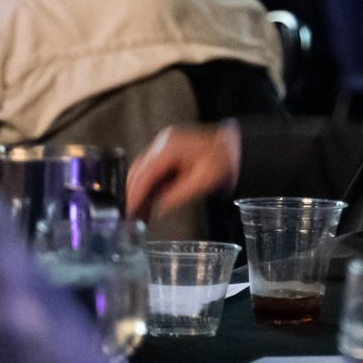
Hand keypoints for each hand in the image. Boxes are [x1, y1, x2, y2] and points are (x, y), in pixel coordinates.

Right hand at [127, 122, 242, 222]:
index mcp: (170, 147)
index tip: (128, 211)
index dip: (135, 195)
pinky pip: (152, 172)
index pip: (145, 173)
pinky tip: (148, 206)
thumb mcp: (202, 182)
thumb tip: (158, 209)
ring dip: (140, 195)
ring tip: (139, 217)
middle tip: (131, 218)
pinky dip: (149, 189)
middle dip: (134, 196)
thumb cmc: (224, 160)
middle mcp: (162, 143)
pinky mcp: (166, 152)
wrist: (234, 148)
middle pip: (139, 172)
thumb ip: (177, 195)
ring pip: (142, 173)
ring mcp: (163, 146)